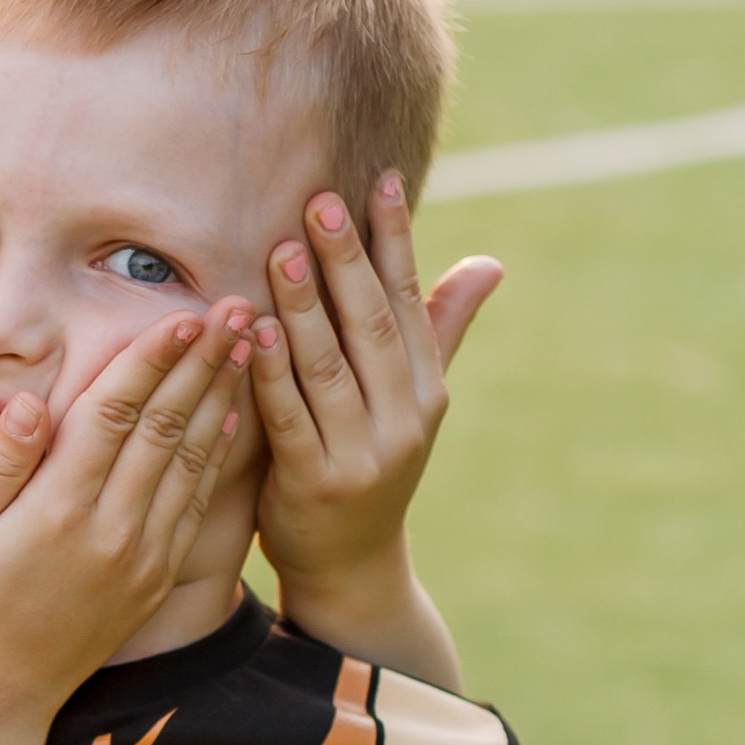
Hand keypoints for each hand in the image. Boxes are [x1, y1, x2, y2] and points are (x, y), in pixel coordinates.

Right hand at [0, 304, 250, 719]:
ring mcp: (141, 557)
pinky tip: (232, 416)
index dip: (151, 360)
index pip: (115, 415)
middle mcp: (110, 531)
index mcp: (56, 511)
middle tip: (237, 307)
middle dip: (203, 362)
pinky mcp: (155, 578)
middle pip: (167, 427)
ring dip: (221, 397)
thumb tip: (32, 402)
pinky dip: (218, 455)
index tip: (183, 315)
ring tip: (247, 345)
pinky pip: (196, 505)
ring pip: (192, 462)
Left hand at [251, 176, 498, 602]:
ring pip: (330, 368)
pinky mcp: (316, 485)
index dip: (395, 240)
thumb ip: (440, 329)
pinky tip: (254, 329)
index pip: (409, 300)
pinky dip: (273, 373)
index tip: (379, 181)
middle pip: (373, 327)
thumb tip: (489, 263)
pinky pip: (290, 418)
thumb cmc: (370, 463)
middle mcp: (405, 420)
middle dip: (346, 260)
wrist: (350, 564)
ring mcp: (363, 455)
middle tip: (319, 201)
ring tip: (281, 249)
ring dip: (304, 306)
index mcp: (427, 390)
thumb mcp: (412, 400)